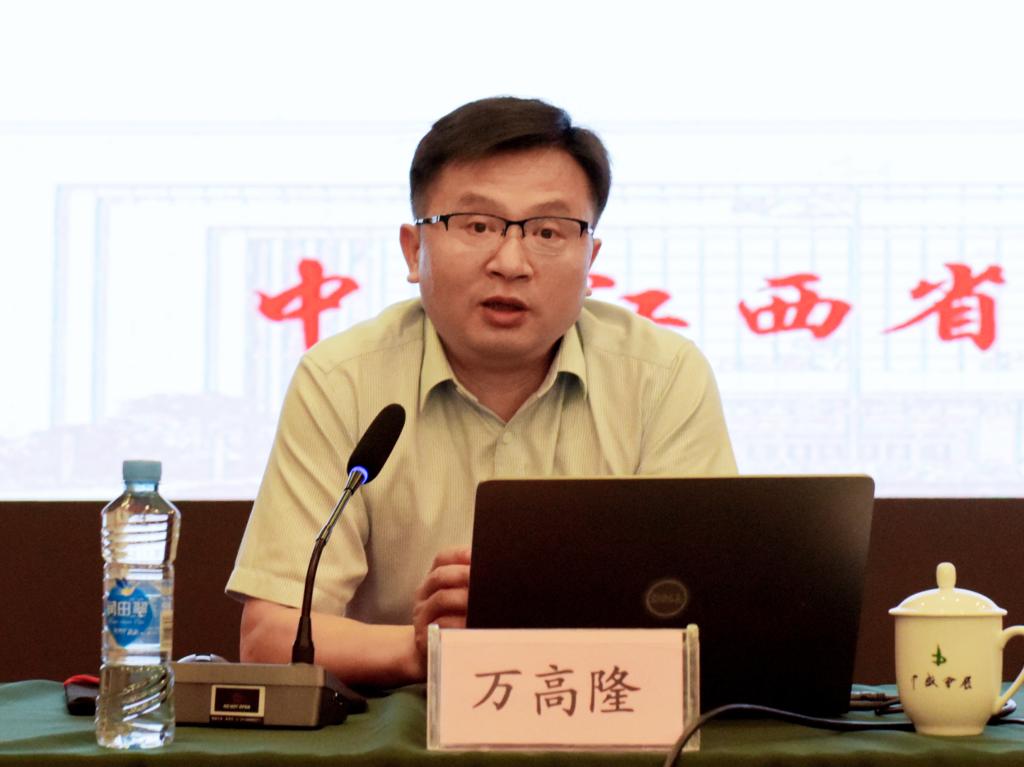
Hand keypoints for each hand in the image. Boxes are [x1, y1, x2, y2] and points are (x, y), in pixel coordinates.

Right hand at [412, 547, 470, 668]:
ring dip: (462, 597)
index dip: (459, 554)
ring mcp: (421, 616)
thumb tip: (498, 575)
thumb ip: (469, 587)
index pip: (442, 558)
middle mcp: (424, 595)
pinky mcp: (424, 638)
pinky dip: (457, 623)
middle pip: (439, 576)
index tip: (477, 555)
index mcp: (433, 582)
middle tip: (482, 578)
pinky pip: (440, 627)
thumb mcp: (457, 602)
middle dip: (463, 574)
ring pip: (440, 599)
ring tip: (480, 601)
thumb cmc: (450, 625)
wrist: (427, 656)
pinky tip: (472, 623)